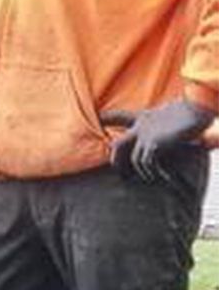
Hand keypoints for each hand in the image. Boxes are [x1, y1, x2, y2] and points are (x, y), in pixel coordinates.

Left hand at [99, 99, 216, 181]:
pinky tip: (163, 176)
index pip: (117, 116)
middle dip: (116, 159)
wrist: (194, 111)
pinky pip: (148, 162)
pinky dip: (153, 171)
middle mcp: (140, 125)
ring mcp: (146, 134)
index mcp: (142, 117)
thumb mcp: (165, 117)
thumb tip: (156, 140)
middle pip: (118, 144)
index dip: (104, 119)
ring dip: (142, 171)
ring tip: (149, 178)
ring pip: (135, 158)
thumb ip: (156, 125)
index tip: (95, 121)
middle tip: (118, 170)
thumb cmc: (184, 114)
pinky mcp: (154, 142)